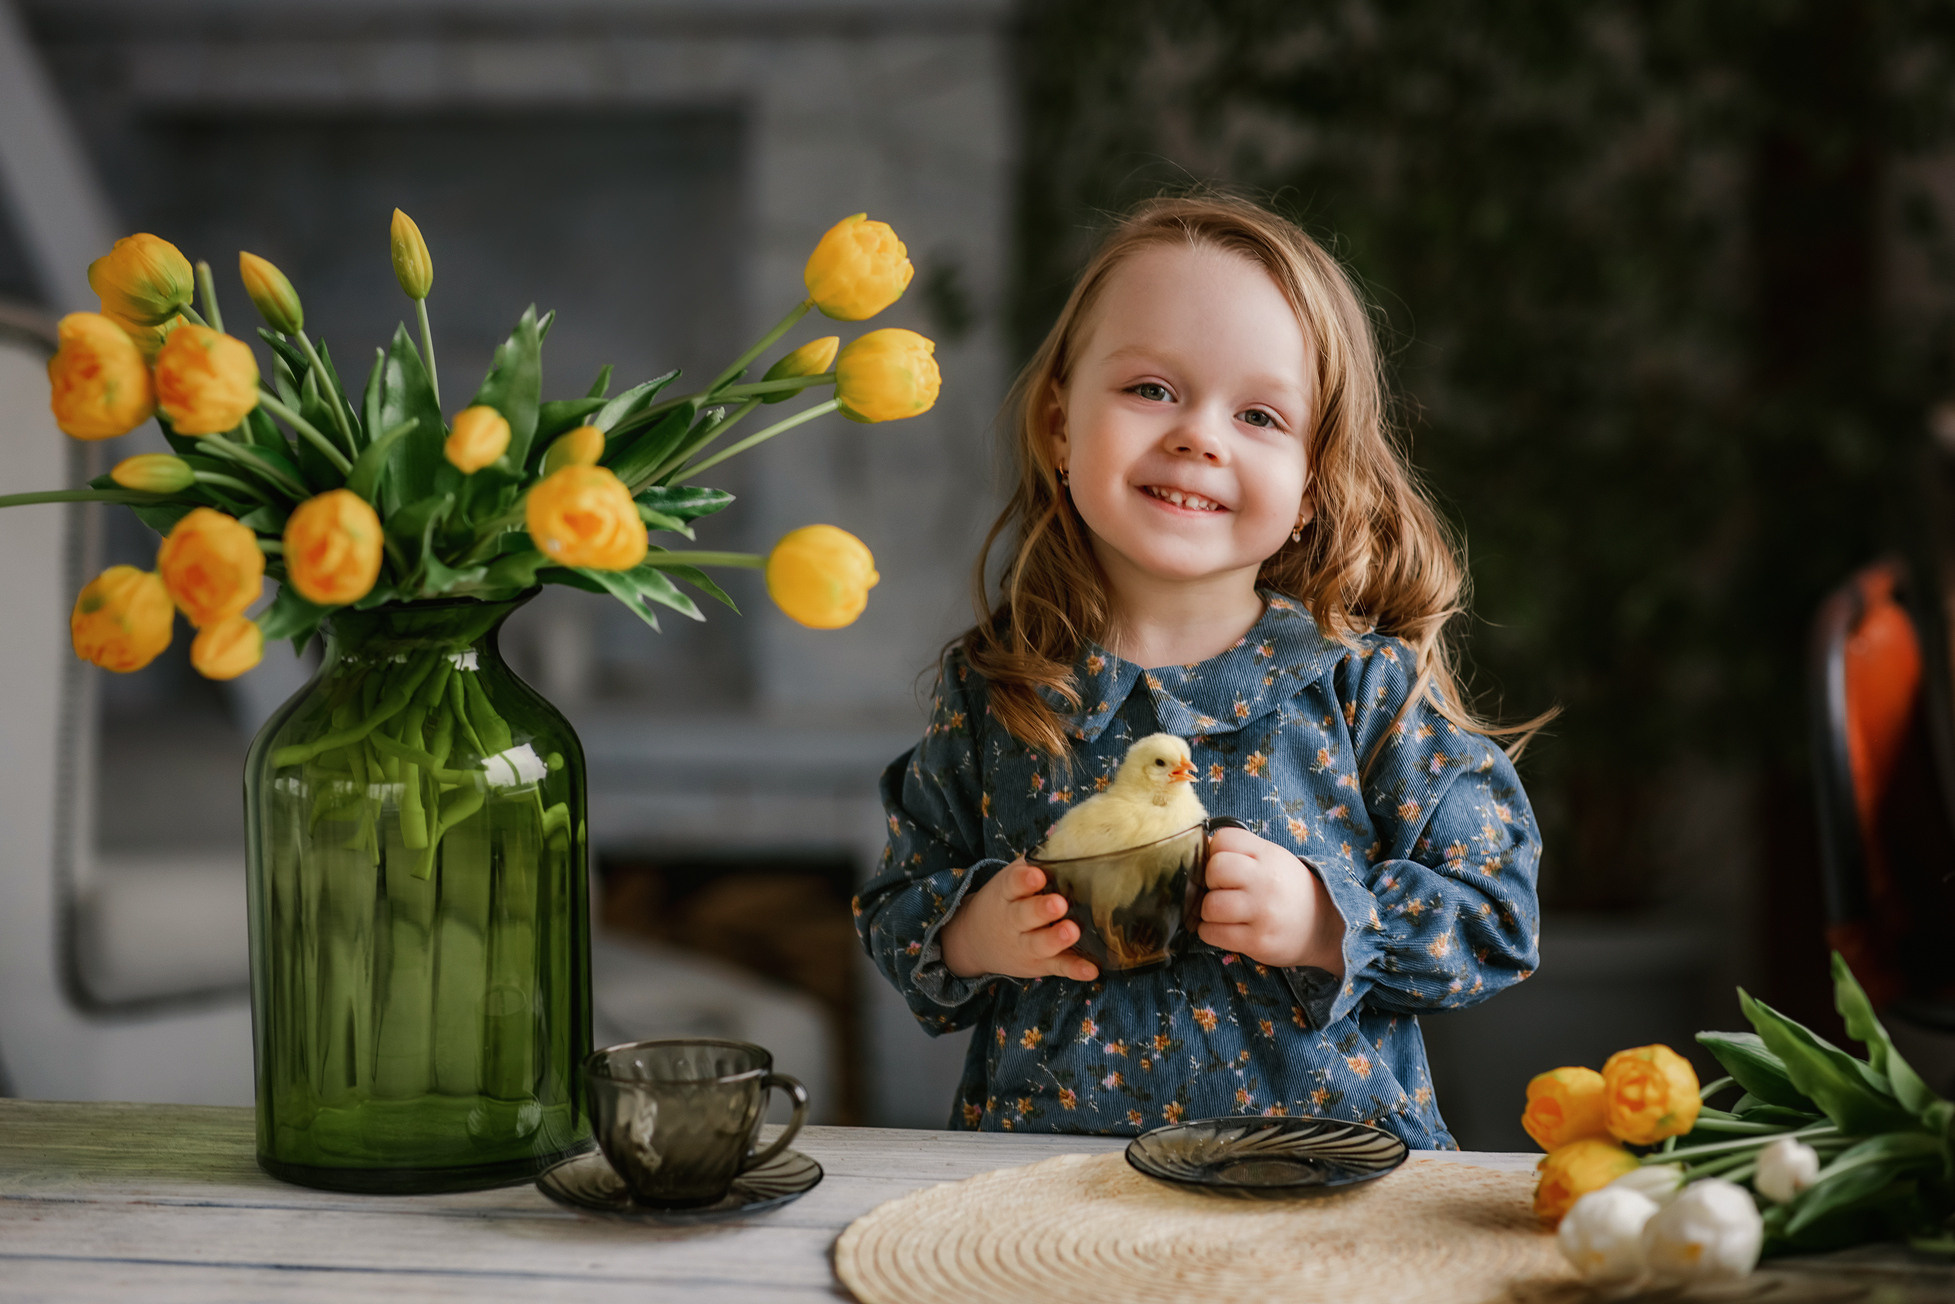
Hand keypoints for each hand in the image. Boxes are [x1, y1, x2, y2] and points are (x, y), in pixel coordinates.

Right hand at [940, 859, 1099, 981]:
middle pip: (1024, 915)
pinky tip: (1092, 969)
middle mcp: (1013, 920)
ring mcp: (1026, 944)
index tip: (1037, 875)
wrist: (975, 940)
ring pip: (1039, 943)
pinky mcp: (1040, 964)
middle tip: (1059, 903)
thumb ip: (1035, 862)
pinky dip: (1074, 970)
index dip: (1023, 881)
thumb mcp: (1011, 879)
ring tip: (1071, 931)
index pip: (1012, 884)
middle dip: (1040, 910)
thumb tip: (1064, 832)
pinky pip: (1058, 967)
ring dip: (1056, 939)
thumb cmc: (1006, 901)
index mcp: (1006, 893)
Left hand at [1198, 826, 1345, 971]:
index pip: (1224, 839)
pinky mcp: (1257, 941)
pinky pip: (1212, 933)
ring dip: (1208, 911)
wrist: (1323, 927)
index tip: (1224, 866)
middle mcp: (1267, 881)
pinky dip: (1209, 931)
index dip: (1215, 852)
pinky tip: (1222, 928)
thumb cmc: (1288, 890)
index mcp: (1269, 855)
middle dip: (1210, 882)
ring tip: (1222, 912)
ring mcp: (1262, 912)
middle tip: (1222, 890)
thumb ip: (1241, 850)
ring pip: (1210, 905)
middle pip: (1214, 870)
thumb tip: (1202, 846)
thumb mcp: (1272, 860)